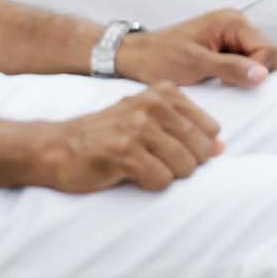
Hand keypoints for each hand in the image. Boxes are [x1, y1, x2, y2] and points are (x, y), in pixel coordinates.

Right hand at [27, 83, 222, 192]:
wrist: (55, 146)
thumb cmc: (107, 135)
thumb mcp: (147, 118)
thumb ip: (185, 127)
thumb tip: (221, 148)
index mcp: (165, 93)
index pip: (210, 129)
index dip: (198, 149)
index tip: (175, 152)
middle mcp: (154, 105)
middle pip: (200, 149)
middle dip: (186, 165)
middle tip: (157, 164)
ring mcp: (138, 127)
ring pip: (184, 166)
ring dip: (167, 175)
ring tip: (144, 168)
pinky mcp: (123, 152)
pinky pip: (161, 180)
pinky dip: (151, 184)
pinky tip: (132, 175)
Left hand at [112, 9, 276, 89]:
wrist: (135, 56)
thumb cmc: (160, 57)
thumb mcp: (195, 65)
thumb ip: (231, 68)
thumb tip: (262, 74)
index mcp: (232, 22)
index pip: (268, 48)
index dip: (257, 70)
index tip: (234, 84)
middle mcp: (235, 24)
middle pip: (265, 53)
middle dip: (251, 72)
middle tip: (225, 83)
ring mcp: (230, 34)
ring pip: (255, 59)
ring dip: (241, 74)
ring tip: (218, 81)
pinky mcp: (224, 46)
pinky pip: (242, 61)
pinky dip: (233, 74)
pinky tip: (216, 79)